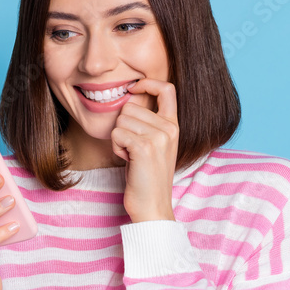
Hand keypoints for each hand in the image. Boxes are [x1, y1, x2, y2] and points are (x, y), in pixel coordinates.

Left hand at [110, 78, 179, 221]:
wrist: (152, 206)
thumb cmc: (146, 177)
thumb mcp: (153, 145)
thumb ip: (147, 123)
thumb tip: (130, 97)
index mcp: (174, 125)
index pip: (167, 88)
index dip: (148, 83)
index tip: (133, 88)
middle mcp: (169, 128)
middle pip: (130, 106)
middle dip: (123, 127)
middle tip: (132, 148)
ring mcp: (159, 137)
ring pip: (121, 120)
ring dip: (118, 139)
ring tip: (131, 156)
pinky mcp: (144, 147)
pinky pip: (117, 133)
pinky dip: (116, 147)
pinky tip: (127, 160)